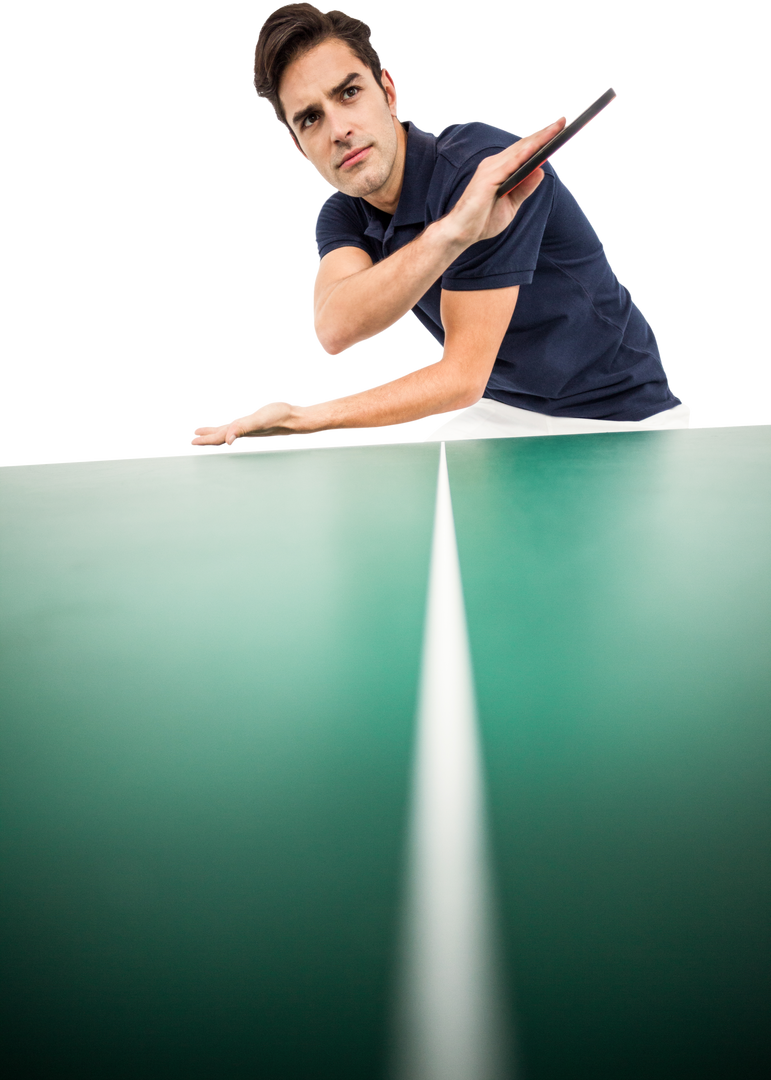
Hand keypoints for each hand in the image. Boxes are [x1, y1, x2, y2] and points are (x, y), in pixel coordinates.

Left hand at [188, 399, 304, 448]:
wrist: (296, 416)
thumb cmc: (279, 417)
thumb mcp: (257, 421)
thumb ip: (240, 430)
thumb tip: (227, 440)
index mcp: (240, 430)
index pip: (219, 436)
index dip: (205, 439)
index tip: (192, 441)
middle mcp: (243, 430)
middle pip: (220, 435)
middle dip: (206, 438)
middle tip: (192, 440)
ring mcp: (250, 426)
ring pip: (229, 431)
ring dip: (216, 433)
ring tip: (205, 433)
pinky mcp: (257, 421)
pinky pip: (238, 426)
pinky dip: (230, 428)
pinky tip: (232, 428)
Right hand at [444, 114, 567, 248]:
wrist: (461, 233)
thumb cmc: (482, 220)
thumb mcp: (511, 205)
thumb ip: (525, 188)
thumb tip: (540, 171)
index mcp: (500, 169)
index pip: (524, 150)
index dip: (541, 137)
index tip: (559, 126)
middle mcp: (494, 164)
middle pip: (524, 145)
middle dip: (545, 132)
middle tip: (563, 118)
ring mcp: (490, 170)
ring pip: (519, 151)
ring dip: (538, 139)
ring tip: (556, 128)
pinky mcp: (487, 180)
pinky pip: (508, 166)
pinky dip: (522, 157)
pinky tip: (536, 149)